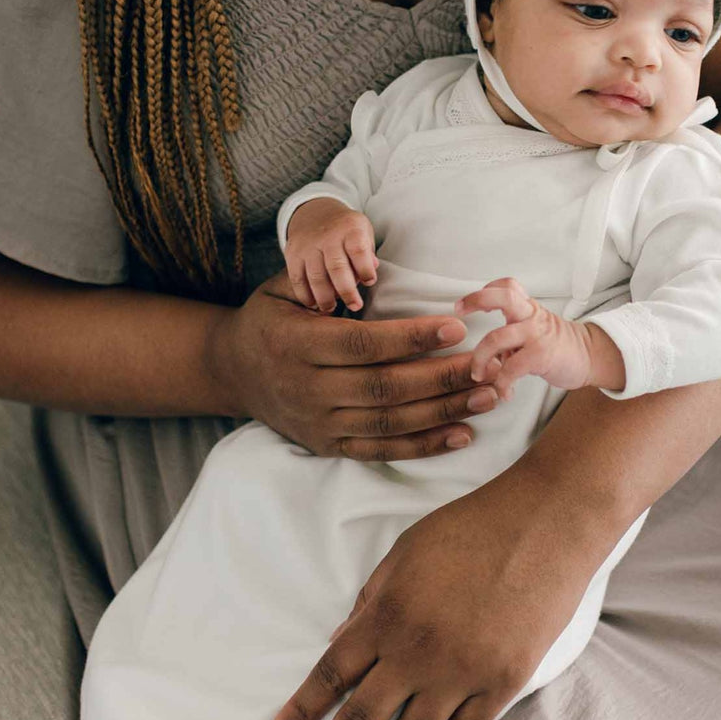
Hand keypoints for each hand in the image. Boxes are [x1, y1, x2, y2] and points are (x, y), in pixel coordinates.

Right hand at [203, 270, 501, 459]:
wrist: (233, 371)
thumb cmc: (271, 320)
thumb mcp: (282, 289)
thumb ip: (325, 280)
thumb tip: (374, 269)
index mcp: (297, 345)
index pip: (363, 344)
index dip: (411, 338)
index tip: (456, 326)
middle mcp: (307, 389)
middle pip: (385, 387)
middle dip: (441, 378)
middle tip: (486, 365)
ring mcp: (319, 423)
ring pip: (389, 421)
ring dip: (443, 412)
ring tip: (487, 397)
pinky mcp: (330, 445)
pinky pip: (382, 449)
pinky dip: (424, 446)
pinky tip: (461, 434)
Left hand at [267, 468, 595, 719]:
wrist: (544, 525)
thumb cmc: (472, 527)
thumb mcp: (406, 551)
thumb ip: (370, 598)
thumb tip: (340, 641)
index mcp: (388, 614)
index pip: (333, 673)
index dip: (303, 709)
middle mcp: (418, 651)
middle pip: (361, 718)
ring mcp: (462, 672)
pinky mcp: (502, 682)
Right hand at [284, 198, 378, 312]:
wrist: (316, 213)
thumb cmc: (347, 230)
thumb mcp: (363, 232)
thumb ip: (368, 253)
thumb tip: (372, 270)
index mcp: (350, 229)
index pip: (359, 251)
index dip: (365, 270)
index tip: (370, 282)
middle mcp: (328, 236)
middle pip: (337, 268)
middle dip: (347, 292)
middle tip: (355, 306)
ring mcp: (308, 245)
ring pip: (316, 276)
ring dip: (325, 298)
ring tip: (331, 308)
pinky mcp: (293, 253)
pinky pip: (297, 278)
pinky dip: (305, 295)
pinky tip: (313, 304)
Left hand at [454, 277, 604, 399]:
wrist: (588, 358)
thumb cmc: (556, 347)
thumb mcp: (532, 330)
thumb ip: (509, 336)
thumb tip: (486, 356)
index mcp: (527, 309)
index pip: (507, 286)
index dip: (485, 290)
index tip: (465, 304)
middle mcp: (531, 317)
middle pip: (503, 296)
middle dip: (476, 300)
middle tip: (460, 311)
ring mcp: (536, 334)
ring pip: (496, 338)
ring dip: (480, 359)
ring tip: (478, 374)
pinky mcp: (541, 355)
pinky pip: (511, 368)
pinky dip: (502, 383)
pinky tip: (504, 392)